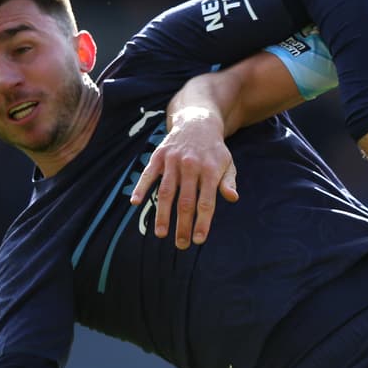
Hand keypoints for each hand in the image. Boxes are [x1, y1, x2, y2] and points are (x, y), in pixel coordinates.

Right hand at [130, 107, 238, 248]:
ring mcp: (173, 160)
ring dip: (162, 214)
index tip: (199, 240)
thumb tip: (233, 198)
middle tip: (181, 245)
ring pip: (166, 191)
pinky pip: (148, 174)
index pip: (206, 202)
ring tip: (160, 234)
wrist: (197, 122)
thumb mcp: (227, 163)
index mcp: (211, 170)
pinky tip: (135, 202)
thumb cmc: (214, 150)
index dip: (202, 222)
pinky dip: (141, 187)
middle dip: (183, 225)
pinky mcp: (159, 156)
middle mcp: (191, 166)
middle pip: (186, 201)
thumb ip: (228, 181)